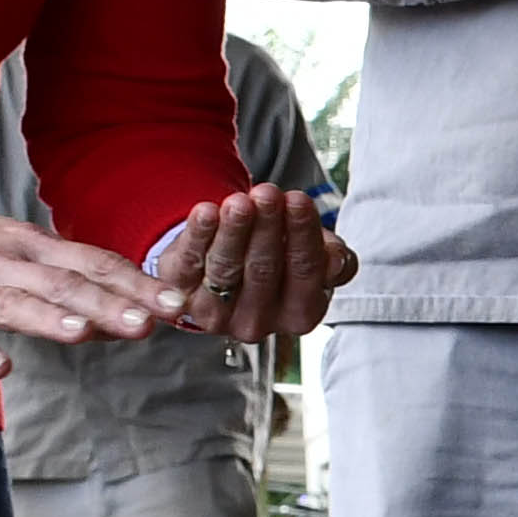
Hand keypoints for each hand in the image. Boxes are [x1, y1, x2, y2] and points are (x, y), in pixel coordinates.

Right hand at [0, 198, 167, 378]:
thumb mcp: (9, 250)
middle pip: (62, 284)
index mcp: (26, 245)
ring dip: (50, 319)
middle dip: (108, 303)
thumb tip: (127, 307)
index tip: (178, 302)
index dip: (135, 283)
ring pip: (12, 304)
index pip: (90, 262)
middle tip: (151, 322)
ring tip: (85, 333)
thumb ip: (63, 278)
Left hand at [140, 186, 353, 347]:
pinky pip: (191, 263)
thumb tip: (337, 260)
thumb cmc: (280, 257)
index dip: (302, 236)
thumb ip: (334, 261)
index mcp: (298, 316)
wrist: (230, 262)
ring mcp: (216, 315)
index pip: (304, 275)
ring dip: (233, 231)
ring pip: (226, 268)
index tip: (299, 200)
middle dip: (267, 228)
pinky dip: (198, 235)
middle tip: (267, 193)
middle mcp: (257, 323)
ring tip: (239, 201)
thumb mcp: (315, 258)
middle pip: (264, 271)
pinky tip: (206, 211)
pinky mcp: (180, 297)